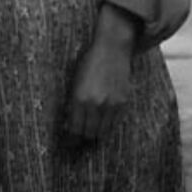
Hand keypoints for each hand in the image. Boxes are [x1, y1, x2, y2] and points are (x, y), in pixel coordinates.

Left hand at [65, 3, 137, 141]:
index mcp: (80, 98)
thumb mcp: (75, 81)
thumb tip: (71, 123)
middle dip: (82, 140)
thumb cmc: (90, 61)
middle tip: (79, 142)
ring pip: (102, 132)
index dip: (71, 140)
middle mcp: (95, 104)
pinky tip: (102, 123)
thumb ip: (74, 102)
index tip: (69, 144)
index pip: (74, 130)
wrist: (112, 47)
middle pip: (88, 134)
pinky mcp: (122, 102)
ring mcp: (110, 105)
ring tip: (90, 135)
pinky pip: (113, 123)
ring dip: (95, 135)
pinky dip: (107, 126)